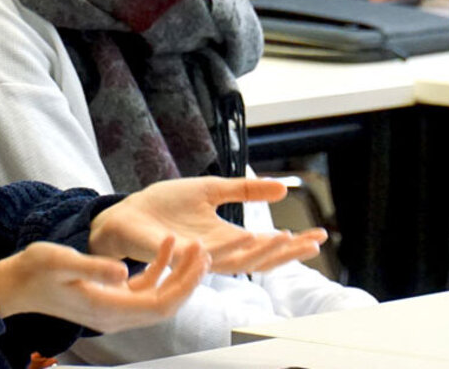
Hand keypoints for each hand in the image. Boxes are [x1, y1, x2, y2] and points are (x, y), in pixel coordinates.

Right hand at [0, 236, 208, 332]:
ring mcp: (114, 310)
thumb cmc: (33, 270)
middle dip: (189, 280)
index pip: (160, 305)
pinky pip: (144, 288)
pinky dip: (159, 268)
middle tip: (205, 250)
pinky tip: (167, 243)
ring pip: (159, 297)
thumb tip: (124, 271)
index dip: (184, 284)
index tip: (199, 260)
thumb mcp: (59, 261)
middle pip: (166, 304)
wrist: (13, 285)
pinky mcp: (110, 298)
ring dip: (178, 274)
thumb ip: (92, 266)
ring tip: (193, 245)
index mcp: (107, 310)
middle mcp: (115, 316)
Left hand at [88, 177, 326, 273]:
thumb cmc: (164, 205)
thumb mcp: (211, 190)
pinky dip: (229, 247)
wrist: (128, 212)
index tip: (320, 234)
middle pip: (261, 259)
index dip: (294, 243)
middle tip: (314, 242)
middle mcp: (217, 253)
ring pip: (239, 261)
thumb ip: (244, 191)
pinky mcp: (180, 254)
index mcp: (226, 239)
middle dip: (289, 253)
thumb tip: (283, 188)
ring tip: (287, 239)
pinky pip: (208, 254)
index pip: (267, 246)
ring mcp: (199, 256)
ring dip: (264, 251)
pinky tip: (247, 236)